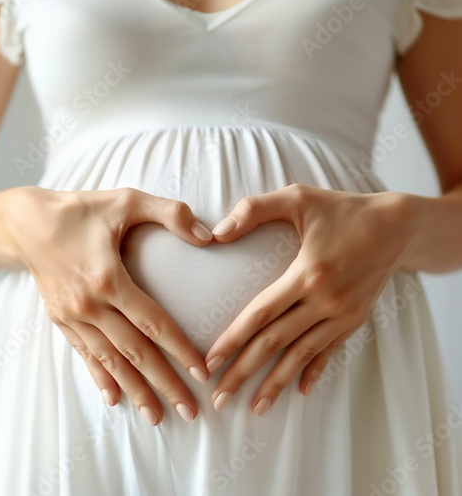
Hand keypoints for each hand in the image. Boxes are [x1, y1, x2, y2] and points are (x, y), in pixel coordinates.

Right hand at [5, 186, 212, 424]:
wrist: (25, 222)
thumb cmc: (80, 209)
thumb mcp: (126, 200)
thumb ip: (170, 214)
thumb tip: (208, 236)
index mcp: (109, 279)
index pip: (154, 322)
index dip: (180, 349)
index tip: (202, 372)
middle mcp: (90, 305)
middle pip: (135, 352)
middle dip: (164, 383)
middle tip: (189, 410)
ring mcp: (72, 316)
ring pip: (110, 361)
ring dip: (135, 390)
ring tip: (157, 416)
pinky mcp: (61, 320)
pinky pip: (84, 355)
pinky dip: (100, 377)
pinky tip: (113, 398)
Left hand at [205, 184, 414, 415]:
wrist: (398, 226)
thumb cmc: (343, 209)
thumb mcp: (299, 198)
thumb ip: (255, 209)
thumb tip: (218, 232)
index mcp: (308, 273)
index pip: (260, 314)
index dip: (233, 339)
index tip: (209, 362)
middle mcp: (326, 301)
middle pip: (275, 343)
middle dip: (244, 373)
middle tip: (218, 398)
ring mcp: (343, 315)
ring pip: (301, 356)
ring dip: (275, 384)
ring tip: (253, 408)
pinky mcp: (355, 320)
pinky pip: (330, 352)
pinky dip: (313, 372)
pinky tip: (300, 391)